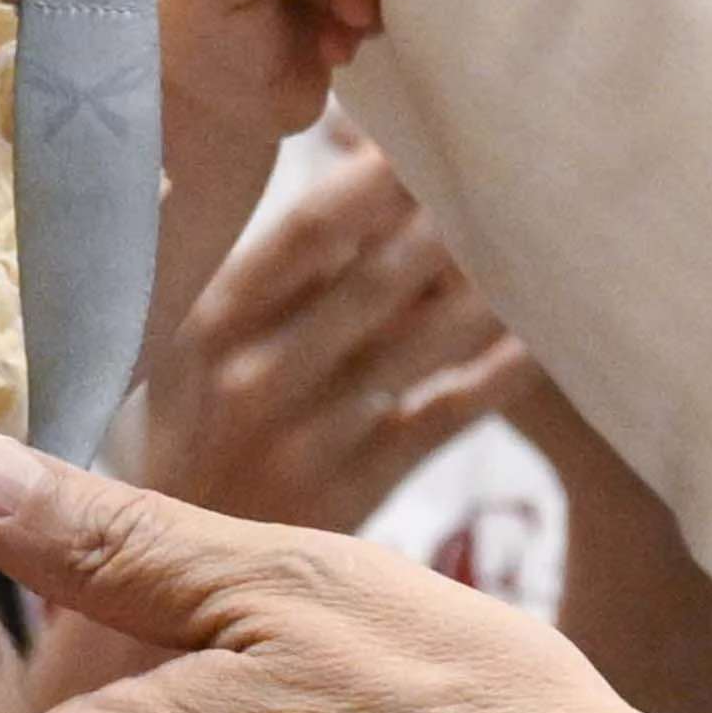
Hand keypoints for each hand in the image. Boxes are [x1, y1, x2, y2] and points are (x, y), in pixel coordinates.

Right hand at [145, 139, 523, 537]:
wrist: (165, 584)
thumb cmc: (190, 437)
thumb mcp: (192, 353)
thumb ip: (268, 278)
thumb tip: (360, 171)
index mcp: (209, 325)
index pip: (306, 233)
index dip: (378, 179)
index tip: (438, 128)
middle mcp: (255, 377)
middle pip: (377, 279)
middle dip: (453, 219)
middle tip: (519, 166)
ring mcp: (307, 439)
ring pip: (421, 344)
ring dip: (488, 285)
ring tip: (545, 230)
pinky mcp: (352, 494)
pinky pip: (443, 416)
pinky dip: (498, 373)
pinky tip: (546, 335)